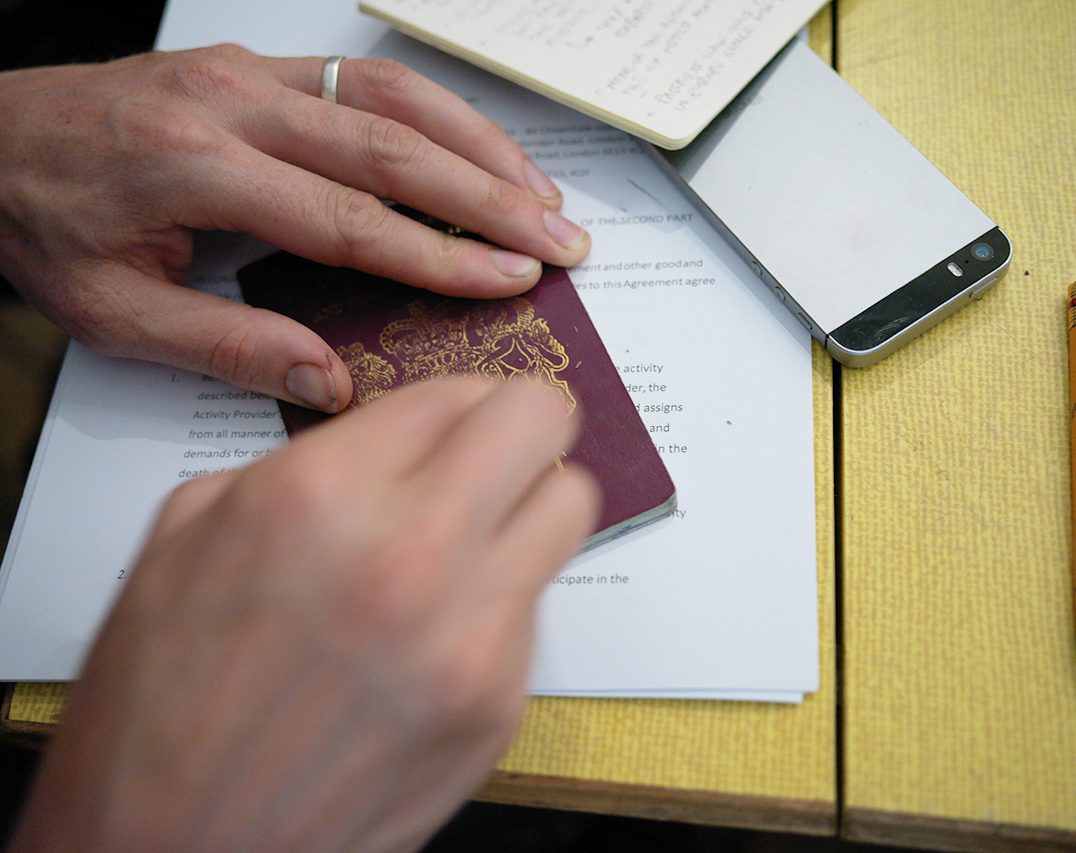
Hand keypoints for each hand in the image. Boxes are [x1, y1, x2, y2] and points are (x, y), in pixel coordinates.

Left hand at [0, 45, 590, 411]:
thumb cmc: (42, 220)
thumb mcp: (110, 311)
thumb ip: (223, 344)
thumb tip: (326, 377)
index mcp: (193, 167)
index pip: (347, 219)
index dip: (439, 255)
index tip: (508, 282)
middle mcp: (231, 103)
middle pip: (391, 147)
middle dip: (490, 198)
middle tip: (560, 240)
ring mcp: (248, 72)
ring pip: (392, 97)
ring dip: (480, 145)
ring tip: (544, 196)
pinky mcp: (258, 65)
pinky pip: (366, 77)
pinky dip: (439, 112)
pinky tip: (481, 148)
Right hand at [8, 377, 598, 852]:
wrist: (174, 852)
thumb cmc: (161, 702)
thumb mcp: (193, 531)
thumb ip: (308, 460)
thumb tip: (396, 435)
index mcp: (322, 496)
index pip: (455, 391)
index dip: (457, 397)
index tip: (454, 414)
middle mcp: (412, 556)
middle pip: (541, 422)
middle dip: (522, 424)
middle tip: (497, 445)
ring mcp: (472, 638)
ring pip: (571, 507)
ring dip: (531, 502)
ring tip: (480, 531)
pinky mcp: (500, 706)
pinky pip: (538, 606)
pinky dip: (504, 596)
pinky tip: (443, 626)